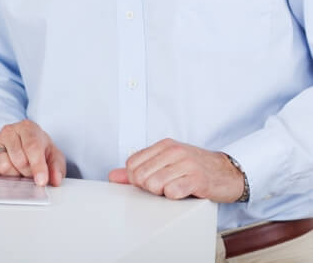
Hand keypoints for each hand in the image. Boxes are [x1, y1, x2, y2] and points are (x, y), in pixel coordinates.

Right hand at [0, 119, 65, 186]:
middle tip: (29, 172)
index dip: (37, 166)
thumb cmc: (37, 147)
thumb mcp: (52, 155)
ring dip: (12, 175)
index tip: (41, 181)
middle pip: (18, 159)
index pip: (32, 147)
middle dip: (26, 172)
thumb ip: (57, 167)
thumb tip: (55, 180)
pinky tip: (2, 173)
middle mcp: (9, 131)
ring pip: (1, 165)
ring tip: (17, 171)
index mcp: (28, 128)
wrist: (20, 140)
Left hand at [108, 138, 244, 202]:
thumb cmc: (196, 168)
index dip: (135, 179)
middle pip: (141, 176)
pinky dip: (174, 197)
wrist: (229, 172)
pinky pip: (172, 192)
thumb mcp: (167, 163)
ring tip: (173, 190)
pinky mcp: (198, 179)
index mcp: (164, 145)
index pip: (132, 163)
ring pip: (154, 184)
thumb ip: (140, 168)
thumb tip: (114, 176)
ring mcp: (186, 164)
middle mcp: (174, 151)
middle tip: (162, 188)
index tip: (147, 183)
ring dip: (161, 193)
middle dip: (147, 188)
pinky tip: (182, 193)